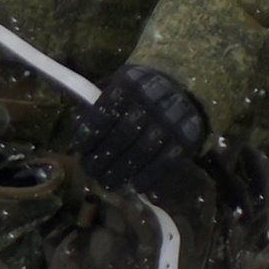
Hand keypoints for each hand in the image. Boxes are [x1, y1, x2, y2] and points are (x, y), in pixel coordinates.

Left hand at [75, 60, 217, 202]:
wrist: (183, 90)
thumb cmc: (140, 92)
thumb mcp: (119, 86)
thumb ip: (100, 106)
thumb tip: (78, 131)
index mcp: (131, 82)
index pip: (105, 112)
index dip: (90, 135)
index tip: (79, 151)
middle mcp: (153, 98)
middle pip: (123, 134)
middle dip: (103, 157)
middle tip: (91, 172)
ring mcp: (173, 118)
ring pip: (143, 149)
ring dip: (122, 171)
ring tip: (107, 182)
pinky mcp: (189, 136)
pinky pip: (166, 161)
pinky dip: (149, 176)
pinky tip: (136, 186)